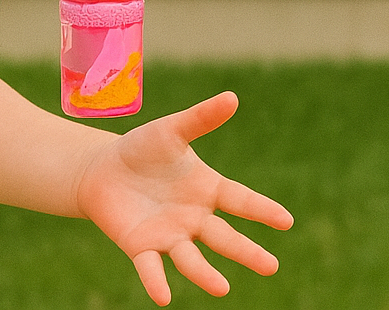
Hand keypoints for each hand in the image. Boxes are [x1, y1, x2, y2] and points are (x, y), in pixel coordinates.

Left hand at [76, 91, 292, 304]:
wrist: (102, 169)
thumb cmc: (143, 150)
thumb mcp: (171, 130)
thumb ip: (201, 119)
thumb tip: (232, 97)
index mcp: (207, 190)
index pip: (240, 200)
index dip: (262, 210)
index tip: (286, 220)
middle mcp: (194, 219)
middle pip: (224, 237)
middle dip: (246, 251)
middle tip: (271, 266)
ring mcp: (170, 236)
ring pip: (192, 259)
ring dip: (205, 274)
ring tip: (222, 288)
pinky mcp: (142, 247)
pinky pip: (151, 267)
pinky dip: (156, 281)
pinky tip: (162, 297)